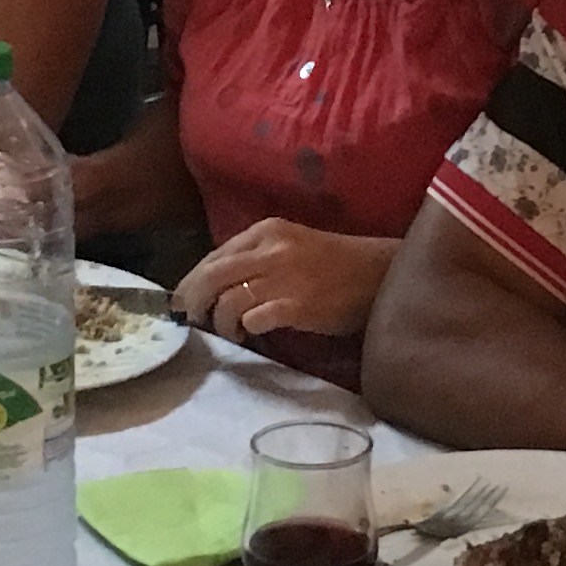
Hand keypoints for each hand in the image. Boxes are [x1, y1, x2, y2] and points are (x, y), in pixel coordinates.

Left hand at [176, 219, 393, 343]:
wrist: (381, 275)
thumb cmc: (337, 265)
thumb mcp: (292, 247)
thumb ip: (257, 258)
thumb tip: (218, 285)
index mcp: (267, 231)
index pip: (215, 255)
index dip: (193, 280)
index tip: (184, 300)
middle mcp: (271, 249)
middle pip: (212, 275)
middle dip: (193, 300)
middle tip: (191, 318)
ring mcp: (284, 277)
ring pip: (227, 300)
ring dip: (220, 321)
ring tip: (230, 332)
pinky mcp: (296, 306)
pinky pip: (253, 319)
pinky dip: (245, 329)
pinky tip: (252, 334)